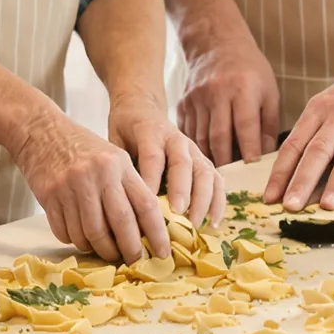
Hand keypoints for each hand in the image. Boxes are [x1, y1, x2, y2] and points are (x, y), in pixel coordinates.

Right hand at [16, 105, 165, 264]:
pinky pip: (66, 233)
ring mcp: (71, 187)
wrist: (41, 131)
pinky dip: (76, 241)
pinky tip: (81, 238)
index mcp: (118, 165)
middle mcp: (96, 175)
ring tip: (106, 251)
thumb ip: (129, 187)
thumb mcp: (113, 157)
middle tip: (134, 261)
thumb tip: (146, 228)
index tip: (162, 253)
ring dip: (101, 250)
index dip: (157, 233)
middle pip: (120, 223)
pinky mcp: (50, 197)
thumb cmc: (82, 147)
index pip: (145, 205)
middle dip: (130, 249)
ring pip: (91, 234)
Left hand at [109, 98, 225, 228]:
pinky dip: (217, 202)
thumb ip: (120, 164)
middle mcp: (176, 139)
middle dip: (182, 190)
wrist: (142, 109)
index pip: (153, 157)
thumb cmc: (126, 130)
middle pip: (183, 163)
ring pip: (204, 172)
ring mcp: (194, 149)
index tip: (147, 206)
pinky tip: (213, 223)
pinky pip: (216, 180)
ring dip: (203, 200)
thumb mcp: (116, 140)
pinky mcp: (204, 160)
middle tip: (178, 214)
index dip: (152, 181)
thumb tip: (119, 201)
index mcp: (150, 132)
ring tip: (195, 224)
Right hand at [175, 21, 280, 168]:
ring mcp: (196, 98)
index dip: (249, 150)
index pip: (246, 126)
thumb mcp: (268, 91)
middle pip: (219, 136)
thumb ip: (268, 124)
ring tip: (218, 177)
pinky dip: (195, 147)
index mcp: (243, 88)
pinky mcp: (183, 102)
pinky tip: (202, 159)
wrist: (216, 43)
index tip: (252, 169)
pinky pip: (188, 132)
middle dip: (226, 163)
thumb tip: (267, 157)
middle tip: (233, 182)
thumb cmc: (249, 69)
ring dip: (209, 159)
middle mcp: (217, 93)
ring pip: (201, 137)